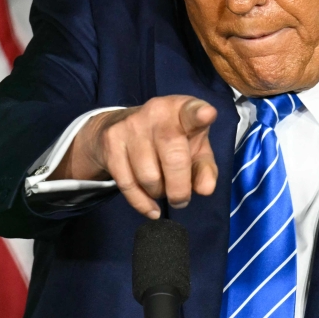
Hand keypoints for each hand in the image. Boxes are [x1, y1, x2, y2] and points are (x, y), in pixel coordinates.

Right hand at [52, 96, 217, 217]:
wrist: (119, 126)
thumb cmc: (169, 139)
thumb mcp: (194, 148)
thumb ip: (205, 168)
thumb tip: (205, 189)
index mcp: (182, 110)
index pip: (192, 111)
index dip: (200, 114)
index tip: (207, 115)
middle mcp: (156, 112)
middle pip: (173, 158)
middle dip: (179, 189)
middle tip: (181, 200)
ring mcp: (130, 126)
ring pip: (149, 177)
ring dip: (158, 193)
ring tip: (161, 188)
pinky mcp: (111, 142)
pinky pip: (127, 185)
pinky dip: (142, 203)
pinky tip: (151, 207)